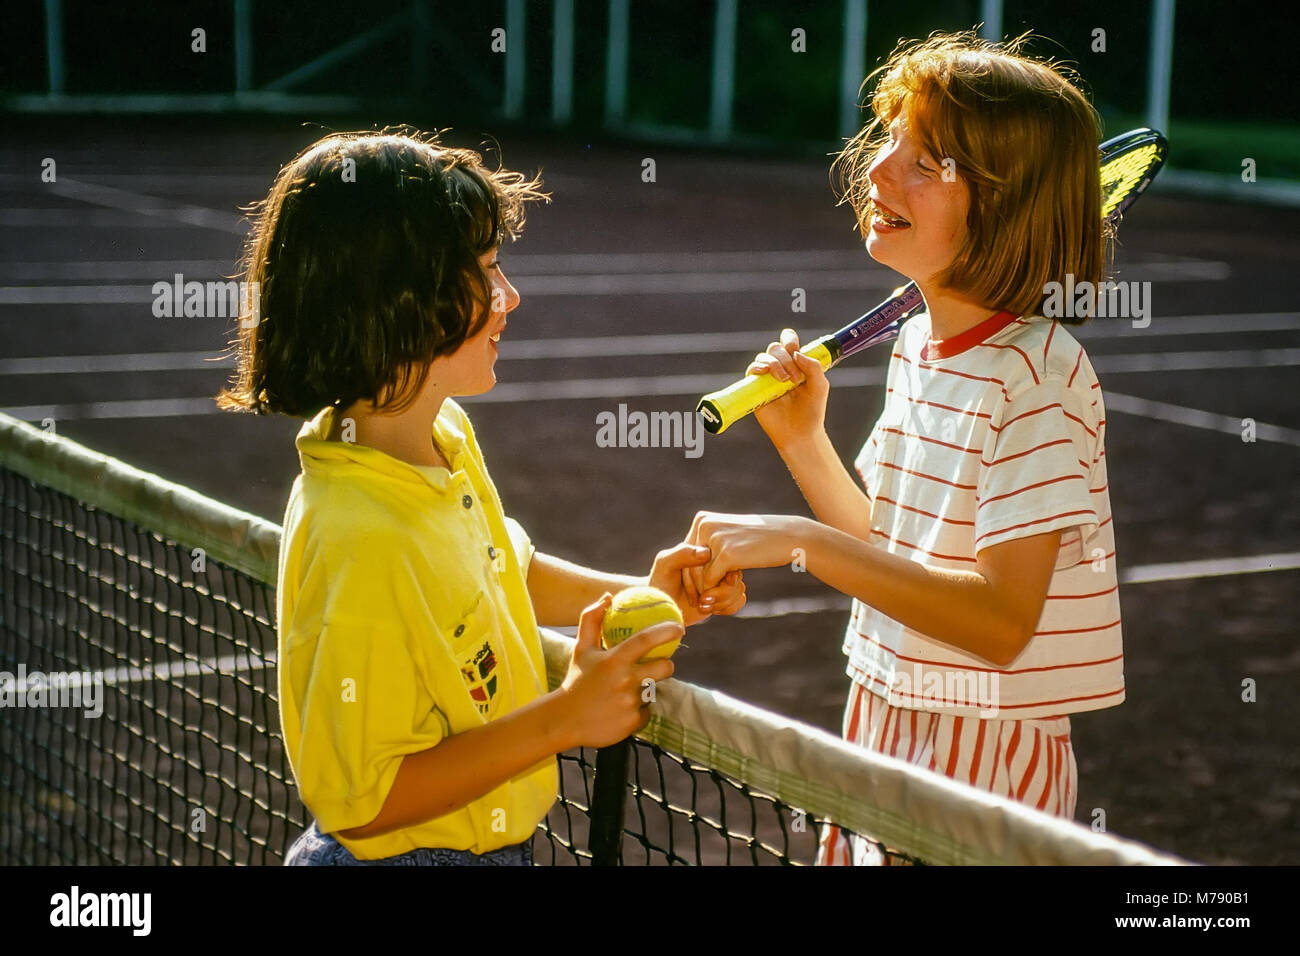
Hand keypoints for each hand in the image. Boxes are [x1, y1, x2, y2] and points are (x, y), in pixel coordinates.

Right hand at [558, 594, 676, 749]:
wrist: (564, 720)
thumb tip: (608, 597)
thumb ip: (592, 619)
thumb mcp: (581, 648)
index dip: (666, 631)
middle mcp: (624, 680)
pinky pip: (646, 712)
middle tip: (658, 664)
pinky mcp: (633, 722)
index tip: (679, 627)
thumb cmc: (576, 680)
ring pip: (653, 691)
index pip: (645, 640)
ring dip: (645, 689)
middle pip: (664, 668)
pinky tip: (621, 710)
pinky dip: (638, 710)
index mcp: (613, 660)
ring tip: (624, 692)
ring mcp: (630, 703)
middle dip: (666, 664)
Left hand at [648, 542, 746, 625]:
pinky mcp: (725, 594)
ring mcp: (722, 577)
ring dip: (723, 601)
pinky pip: (740, 599)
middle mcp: (716, 562)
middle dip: (720, 592)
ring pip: (738, 587)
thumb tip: (707, 552)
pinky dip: (728, 607)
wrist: (662, 609)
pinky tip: (712, 609)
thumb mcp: (665, 565)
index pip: (722, 557)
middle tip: (703, 600)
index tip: (698, 589)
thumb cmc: (660, 584)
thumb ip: (681, 554)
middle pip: (734, 572)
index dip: (712, 576)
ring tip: (703, 606)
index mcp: (703, 549)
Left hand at [687, 512, 811, 590]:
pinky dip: (718, 591)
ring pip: (698, 576)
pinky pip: (711, 582)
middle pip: (687, 566)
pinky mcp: (726, 554)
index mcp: (702, 520)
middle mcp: (704, 526)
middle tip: (704, 605)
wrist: (788, 536)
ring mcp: (714, 539)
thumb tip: (689, 568)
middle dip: (694, 588)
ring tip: (718, 600)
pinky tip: (731, 592)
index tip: (696, 595)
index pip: (684, 555)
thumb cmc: (759, 541)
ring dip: (707, 592)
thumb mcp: (729, 537)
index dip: (689, 577)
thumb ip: (708, 547)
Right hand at [750, 329, 830, 449]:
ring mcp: (768, 378)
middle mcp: (781, 368)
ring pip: (764, 356)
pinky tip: (765, 373)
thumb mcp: (820, 386)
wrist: (799, 433)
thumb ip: (813, 367)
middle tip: (794, 378)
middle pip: (776, 348)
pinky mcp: (756, 388)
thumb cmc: (812, 411)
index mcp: (797, 364)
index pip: (789, 342)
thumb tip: (796, 354)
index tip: (794, 347)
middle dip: (786, 358)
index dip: (789, 339)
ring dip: (774, 364)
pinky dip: (758, 367)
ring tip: (784, 381)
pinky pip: (752, 369)